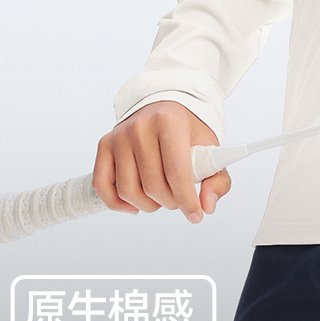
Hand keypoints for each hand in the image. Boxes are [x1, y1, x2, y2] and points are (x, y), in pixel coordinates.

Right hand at [93, 101, 231, 223]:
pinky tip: (134, 204)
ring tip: (160, 198)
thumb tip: (206, 206)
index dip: (186, 200)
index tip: (195, 214)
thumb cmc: (186, 130)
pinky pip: (103, 185)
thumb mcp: (209, 148)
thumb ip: (217, 180)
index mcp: (170, 122)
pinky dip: (117, 203)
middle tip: (178, 199)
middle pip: (153, 186)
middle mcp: (141, 126)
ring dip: (147, 205)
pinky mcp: (105, 144)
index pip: (176, 172)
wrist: (164, 106)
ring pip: (128, 191)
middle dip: (170, 203)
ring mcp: (120, 135)